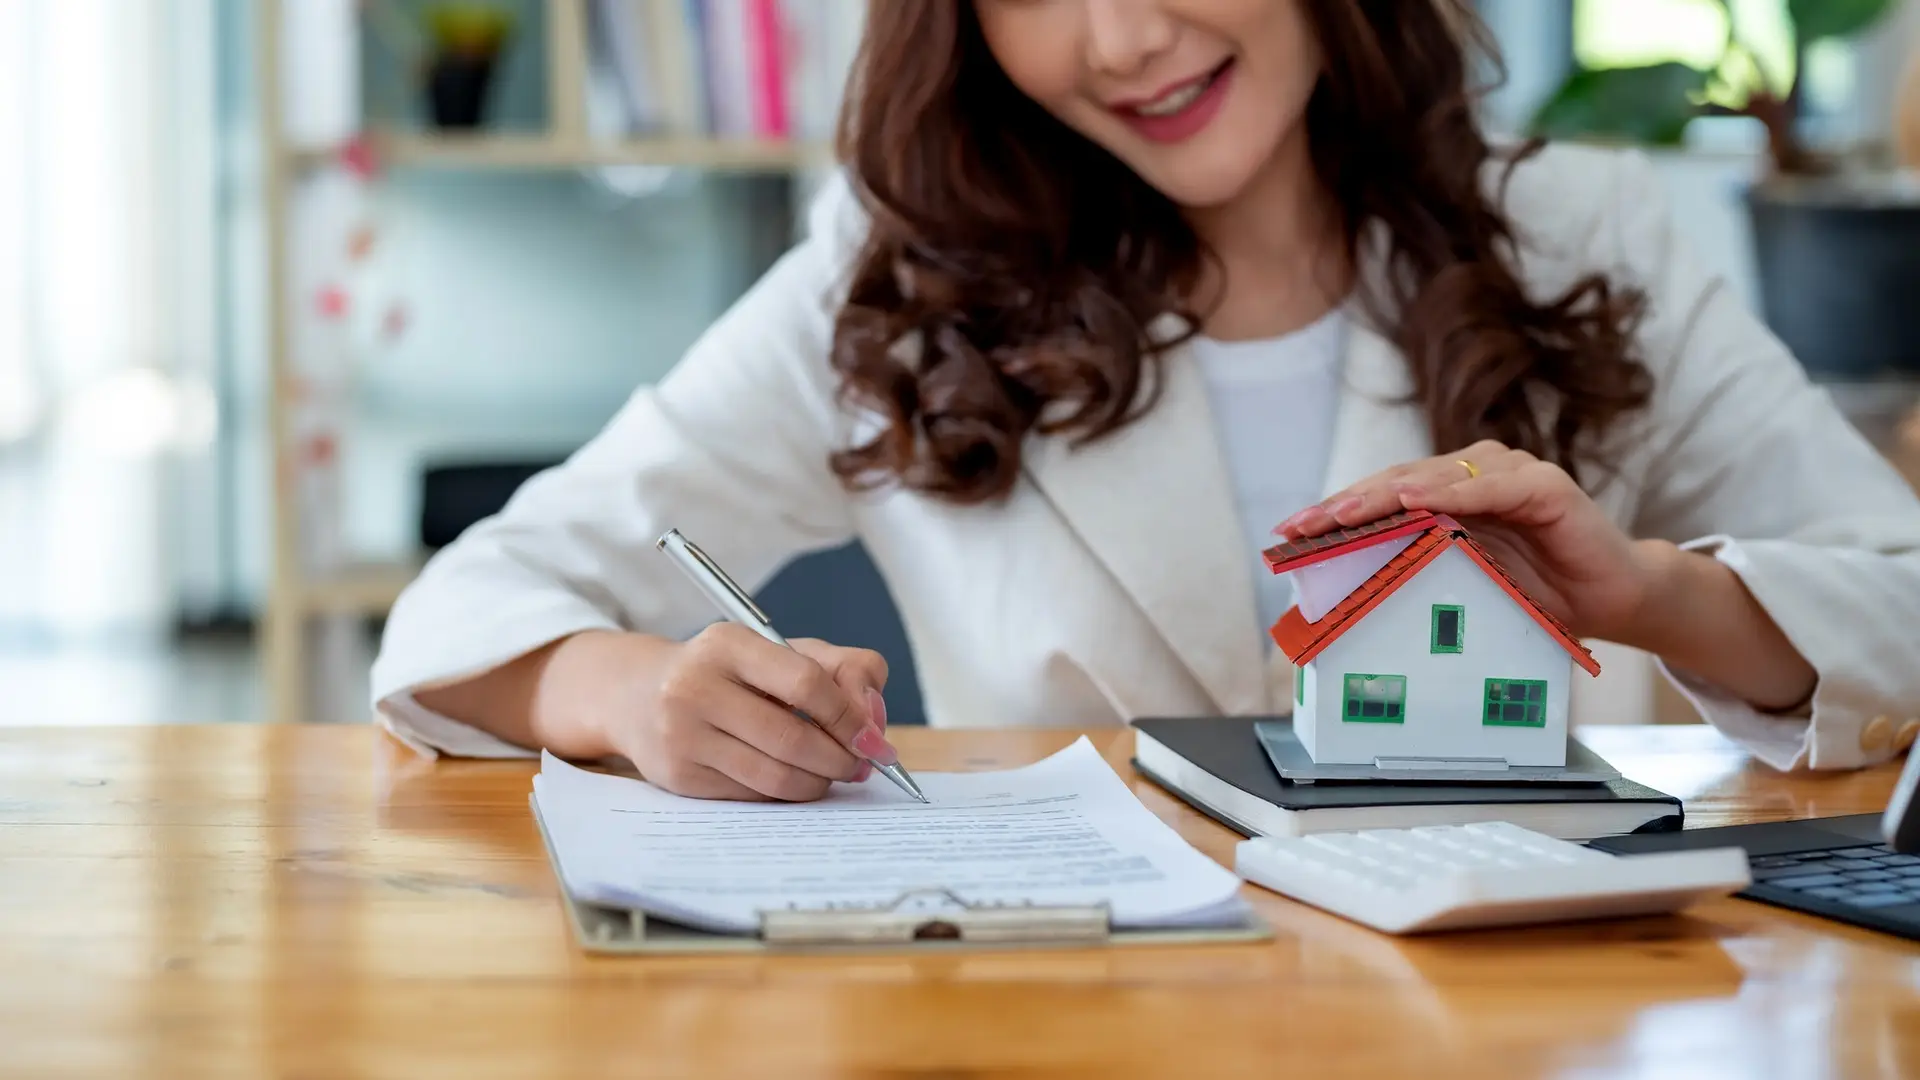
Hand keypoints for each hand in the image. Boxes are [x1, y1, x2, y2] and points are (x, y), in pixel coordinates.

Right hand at [607, 624, 894, 801]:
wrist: (639, 696)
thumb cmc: (729, 673)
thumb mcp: (782, 652)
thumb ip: (843, 670)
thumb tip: (873, 721)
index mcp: (728, 644)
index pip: (805, 682)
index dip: (848, 716)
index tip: (872, 738)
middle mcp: (696, 686)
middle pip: (792, 738)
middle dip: (839, 758)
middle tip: (860, 766)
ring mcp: (682, 734)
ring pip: (773, 775)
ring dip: (817, 782)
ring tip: (832, 775)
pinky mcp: (677, 775)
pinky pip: (750, 794)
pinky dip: (784, 792)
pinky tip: (793, 780)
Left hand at [1272, 440, 1658, 641]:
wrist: (1613, 601)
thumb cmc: (1537, 595)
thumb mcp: (1466, 588)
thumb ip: (1422, 572)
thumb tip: (1350, 590)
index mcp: (1449, 496)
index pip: (1382, 498)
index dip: (1336, 512)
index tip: (1289, 533)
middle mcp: (1473, 475)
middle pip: (1397, 483)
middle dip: (1346, 505)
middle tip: (1304, 526)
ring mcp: (1509, 474)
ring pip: (1434, 479)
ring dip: (1387, 495)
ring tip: (1346, 513)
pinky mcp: (1545, 486)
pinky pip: (1491, 488)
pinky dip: (1453, 494)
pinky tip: (1418, 502)